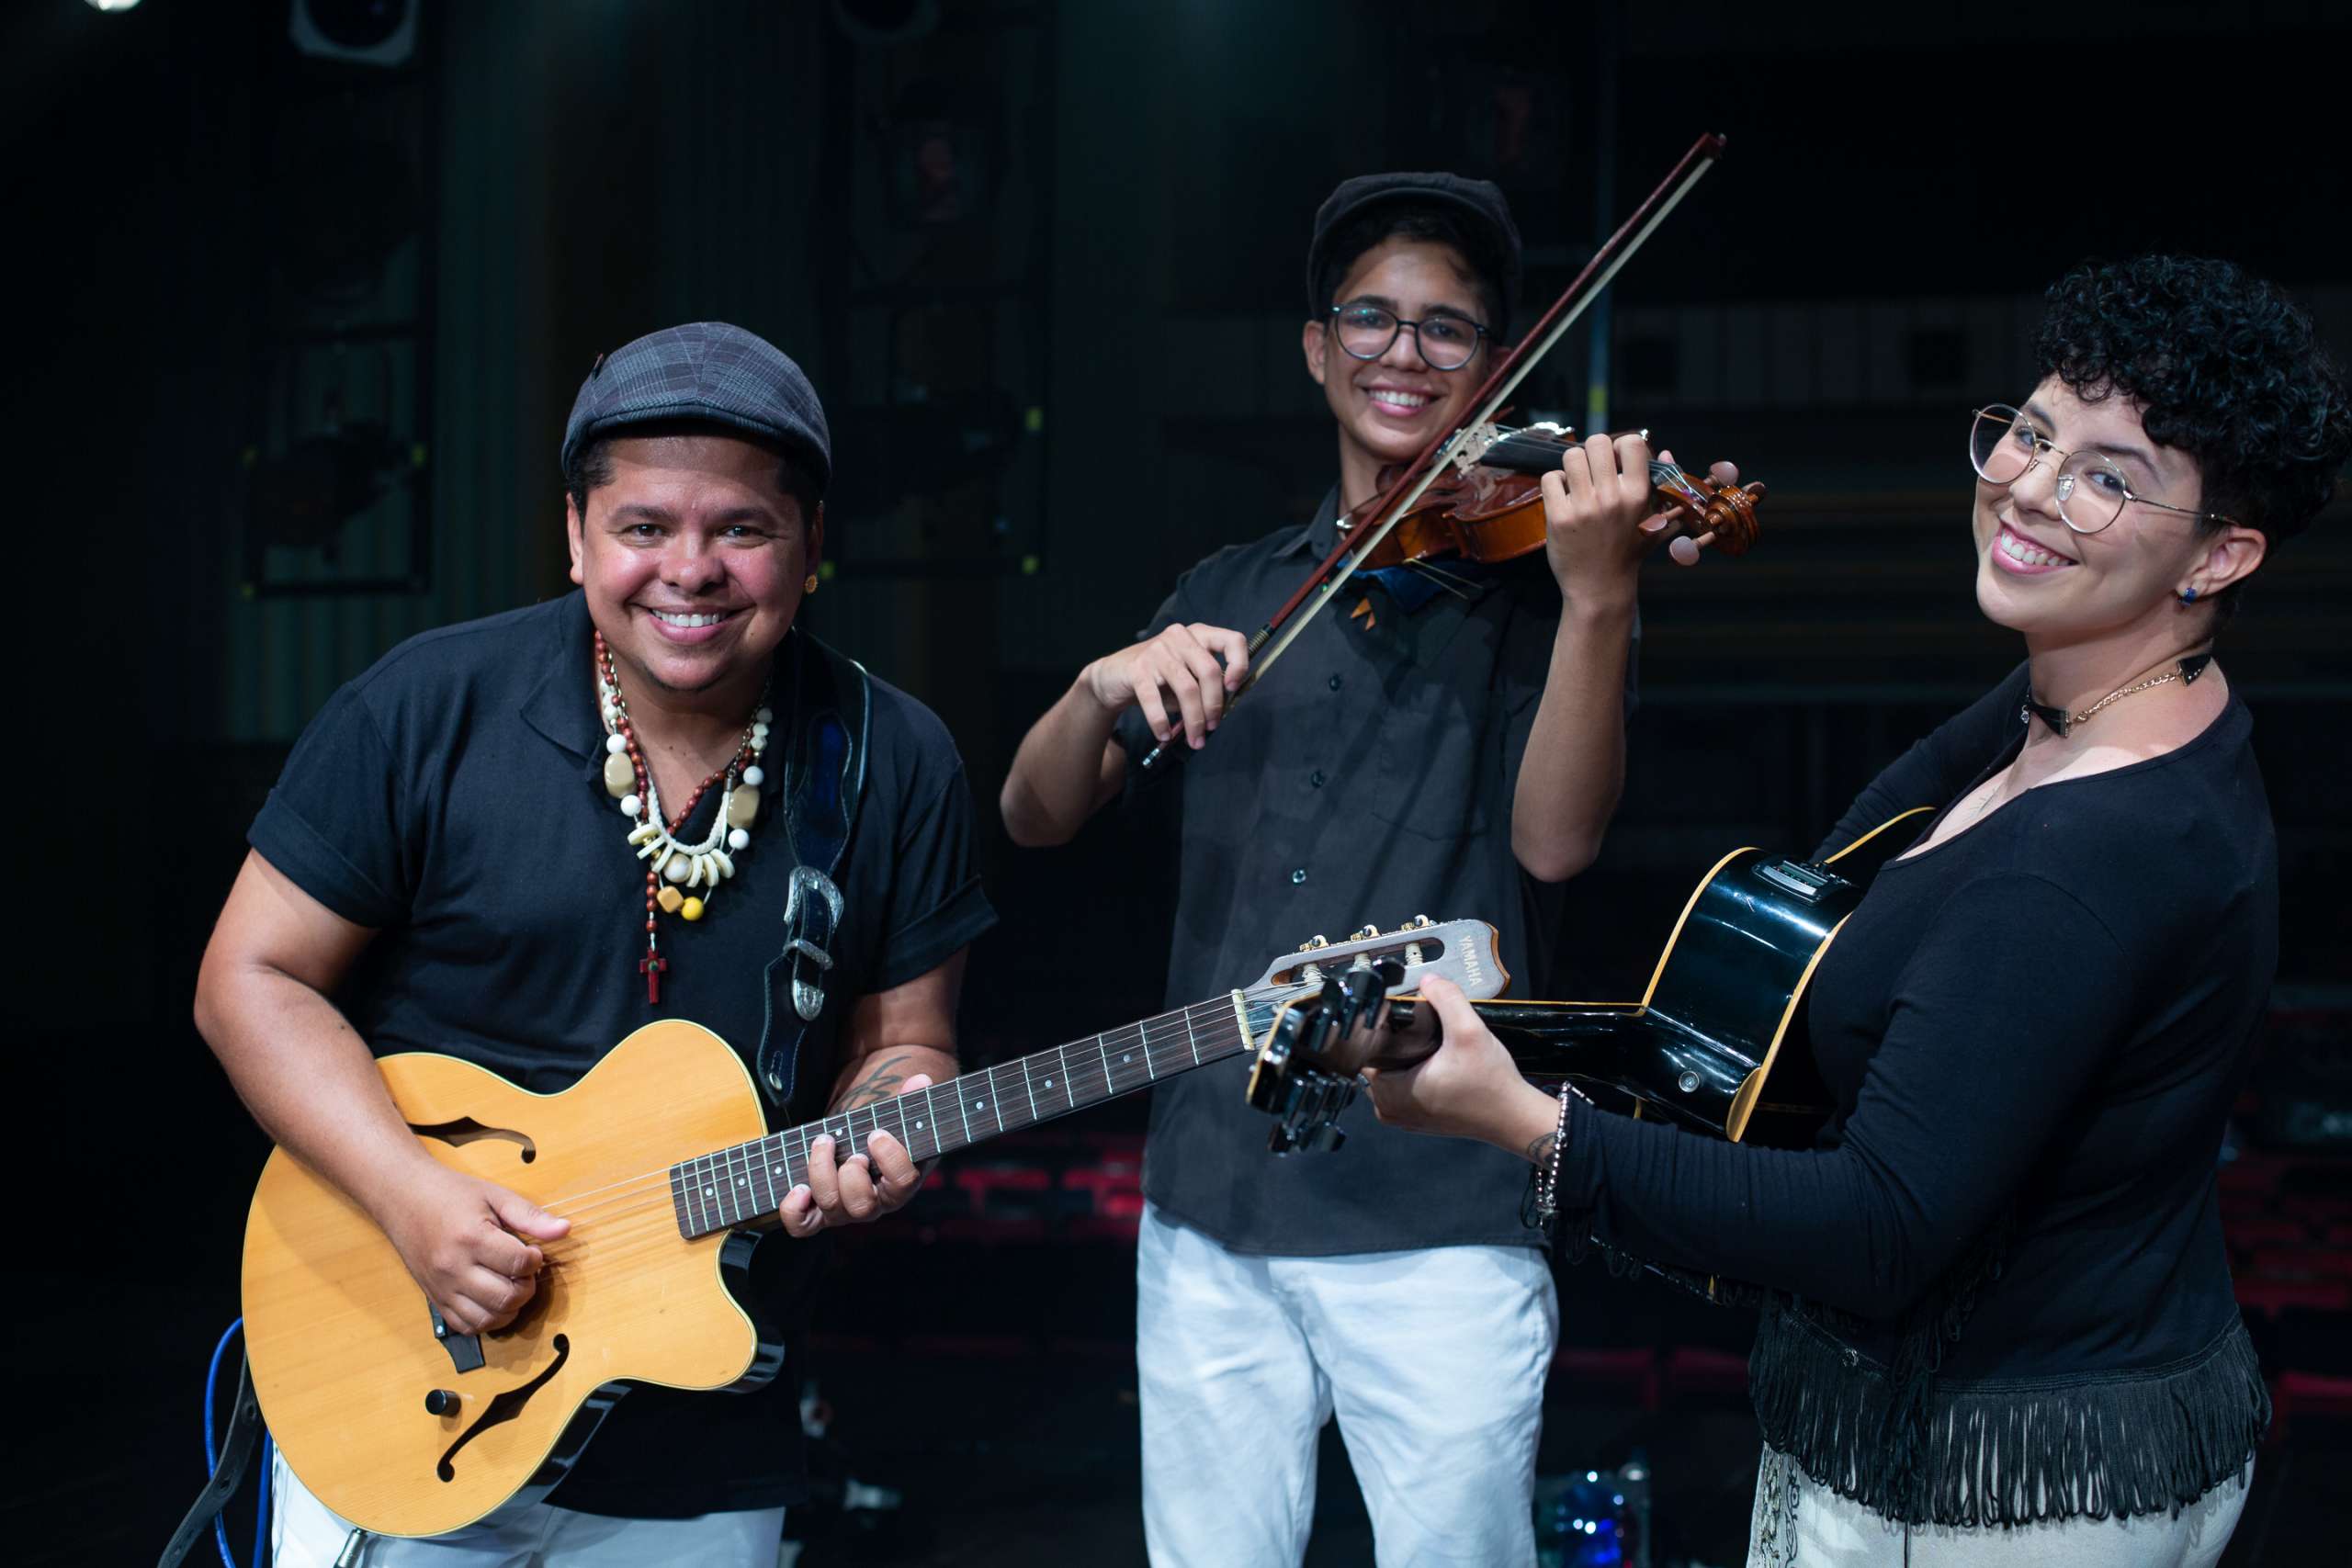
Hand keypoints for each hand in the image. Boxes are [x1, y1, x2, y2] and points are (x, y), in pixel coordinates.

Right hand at [379, 1161, 569, 1335]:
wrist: (403, 1198)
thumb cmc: (451, 1194)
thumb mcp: (494, 1195)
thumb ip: (530, 1216)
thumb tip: (565, 1229)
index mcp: (471, 1238)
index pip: (519, 1264)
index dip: (536, 1259)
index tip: (533, 1251)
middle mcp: (454, 1268)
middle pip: (507, 1297)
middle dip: (528, 1286)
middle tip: (525, 1270)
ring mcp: (442, 1288)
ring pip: (488, 1319)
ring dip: (510, 1307)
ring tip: (511, 1284)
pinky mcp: (434, 1300)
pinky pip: (466, 1327)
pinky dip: (487, 1320)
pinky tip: (494, 1300)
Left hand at [779, 1074, 935, 1237]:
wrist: (860, 1147)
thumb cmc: (883, 1131)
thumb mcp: (900, 1116)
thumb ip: (912, 1098)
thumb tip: (921, 1080)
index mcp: (901, 1182)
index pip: (903, 1182)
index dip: (890, 1159)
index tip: (877, 1134)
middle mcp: (874, 1203)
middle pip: (863, 1207)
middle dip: (852, 1176)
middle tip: (852, 1151)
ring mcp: (845, 1211)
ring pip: (832, 1207)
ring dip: (822, 1173)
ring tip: (823, 1143)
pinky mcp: (818, 1212)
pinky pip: (802, 1226)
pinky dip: (794, 1210)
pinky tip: (798, 1188)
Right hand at [1080, 623, 1251, 750]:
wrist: (1115, 675)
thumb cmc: (1160, 678)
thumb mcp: (1188, 676)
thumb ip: (1206, 687)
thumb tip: (1220, 713)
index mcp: (1200, 635)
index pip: (1233, 640)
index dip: (1240, 664)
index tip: (1233, 688)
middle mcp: (1180, 637)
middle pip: (1210, 671)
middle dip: (1214, 705)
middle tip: (1212, 728)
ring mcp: (1158, 650)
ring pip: (1187, 688)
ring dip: (1194, 720)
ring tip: (1195, 739)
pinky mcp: (1137, 668)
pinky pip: (1154, 698)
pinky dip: (1161, 721)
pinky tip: (1164, 735)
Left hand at [1363, 977, 1558, 1156]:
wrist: (1514, 1117)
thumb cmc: (1491, 1083)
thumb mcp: (1469, 1031)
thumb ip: (1446, 998)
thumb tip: (1428, 979)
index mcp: (1389, 1093)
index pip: (1367, 1050)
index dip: (1384, 1029)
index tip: (1406, 1019)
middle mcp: (1388, 1110)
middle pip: (1377, 1060)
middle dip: (1396, 1042)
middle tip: (1426, 1031)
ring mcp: (1402, 1118)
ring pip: (1391, 1072)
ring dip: (1406, 1057)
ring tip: (1432, 1044)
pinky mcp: (1417, 1119)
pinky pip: (1404, 1086)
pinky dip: (1415, 1072)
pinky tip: (1436, 1060)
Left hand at [1539, 433, 1740, 595]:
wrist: (1600, 587)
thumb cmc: (1628, 552)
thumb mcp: (1655, 521)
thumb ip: (1663, 486)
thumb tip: (1666, 451)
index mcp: (1638, 494)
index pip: (1632, 443)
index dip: (1621, 445)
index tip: (1617, 461)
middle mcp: (1612, 497)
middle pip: (1597, 442)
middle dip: (1593, 452)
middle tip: (1592, 470)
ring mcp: (1584, 507)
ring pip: (1570, 456)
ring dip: (1572, 466)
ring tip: (1577, 483)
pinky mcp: (1558, 517)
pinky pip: (1550, 478)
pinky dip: (1554, 484)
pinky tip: (1563, 497)